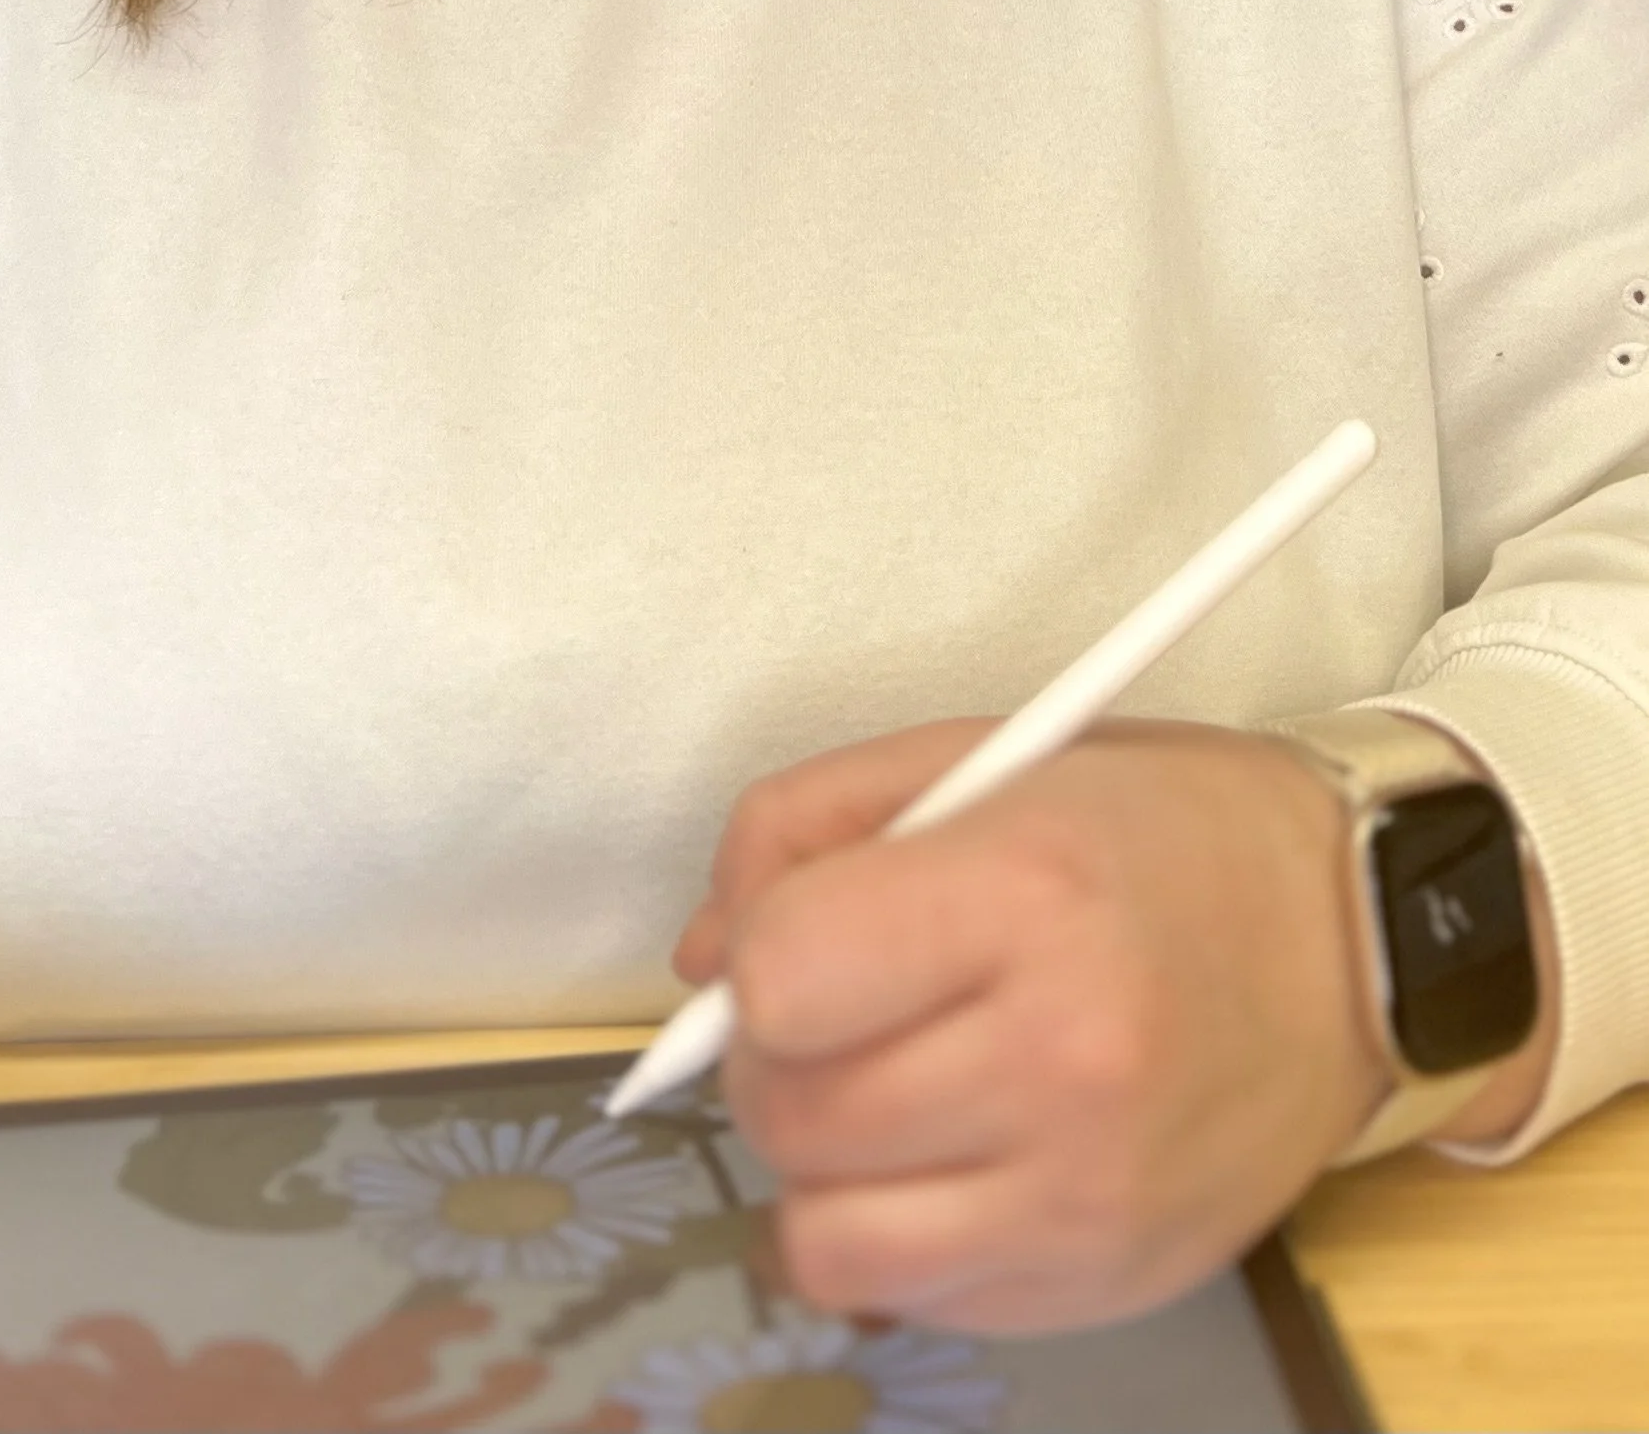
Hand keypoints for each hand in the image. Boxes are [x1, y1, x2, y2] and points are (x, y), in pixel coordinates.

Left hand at [673, 717, 1395, 1334]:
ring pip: (822, 1239)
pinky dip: (898, 1234)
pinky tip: (959, 1152)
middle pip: (787, 1113)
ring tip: (893, 1090)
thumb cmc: (1165, 833)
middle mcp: (1061, 1060)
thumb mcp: (985, 757)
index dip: (759, 957)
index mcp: (1028, 895)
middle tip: (846, 1011)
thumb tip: (699, 961)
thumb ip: (806, 829)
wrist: (1356, 944)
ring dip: (823, 1168)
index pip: (781, 980)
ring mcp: (1083, 1196)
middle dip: (777, 1058)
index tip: (804, 936)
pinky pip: (907, 1298)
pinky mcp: (1098, 1286)